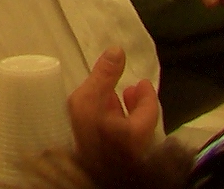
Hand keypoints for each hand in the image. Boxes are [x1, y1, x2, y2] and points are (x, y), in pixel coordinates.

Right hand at [67, 49, 159, 169]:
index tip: (142, 82)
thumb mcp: (89, 100)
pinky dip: (114, 126)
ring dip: (123, 114)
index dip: (147, 95)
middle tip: (129, 89)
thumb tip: (118, 51)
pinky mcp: (112, 162)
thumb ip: (104, 76)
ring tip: (111, 99)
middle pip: (141, 123)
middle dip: (135, 104)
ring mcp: (124, 156)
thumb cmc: (83, 136)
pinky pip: (119, 140)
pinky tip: (100, 119)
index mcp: (135, 134)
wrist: (72, 172)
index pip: (150, 111)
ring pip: (130, 132)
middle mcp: (134, 147)